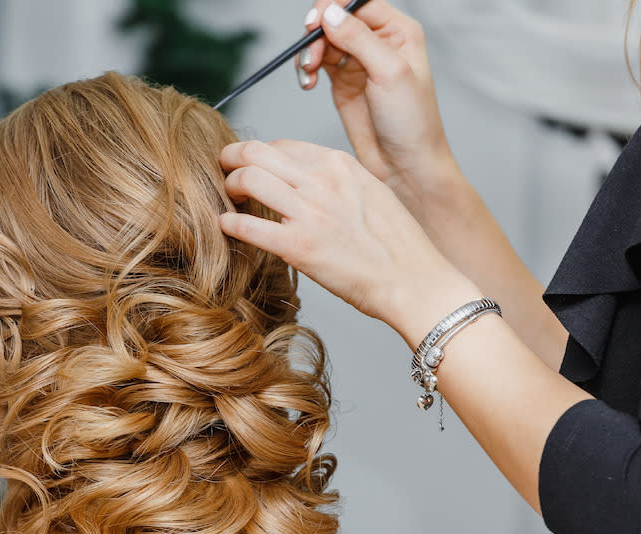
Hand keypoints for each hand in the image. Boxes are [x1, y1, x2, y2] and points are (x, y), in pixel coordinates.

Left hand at [219, 138, 479, 345]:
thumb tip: (309, 184)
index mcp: (340, 165)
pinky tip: (226, 229)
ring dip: (228, 187)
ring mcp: (310, 213)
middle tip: (223, 173)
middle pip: (257, 152)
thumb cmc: (398, 247)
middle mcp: (323, 182)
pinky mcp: (299, 247)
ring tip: (227, 201)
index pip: (282, 145)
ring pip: (247, 178)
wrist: (417, 281)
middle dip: (231, 158)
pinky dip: (229, 224)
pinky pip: (248, 226)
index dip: (258, 154)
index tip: (249, 167)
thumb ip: (338, 183)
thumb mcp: (370, 195)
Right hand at [295, 2, 453, 214]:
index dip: (334, 8)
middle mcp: (379, 42)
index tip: (315, 23)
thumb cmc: (412, 122)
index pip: (359, 3)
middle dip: (317, 33)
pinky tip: (307, 83)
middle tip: (310, 55)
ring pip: (323, 40)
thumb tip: (330, 13)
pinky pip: (317, 63)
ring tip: (308, 74)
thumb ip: (359, 39)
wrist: (405, 165)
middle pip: (336, 19)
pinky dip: (307, 69)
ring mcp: (359, 62)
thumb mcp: (390, 72)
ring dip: (309, 53)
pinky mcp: (343, 82)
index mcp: (399, 31)